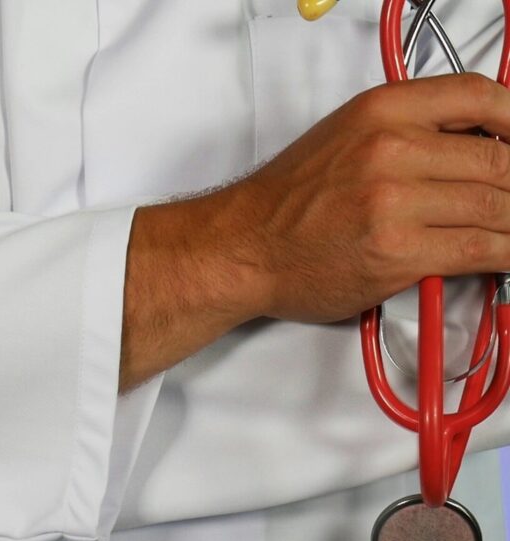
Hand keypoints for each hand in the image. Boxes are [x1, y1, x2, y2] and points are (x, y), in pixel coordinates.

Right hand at [227, 74, 509, 321]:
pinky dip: (504, 254)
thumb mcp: (344, 137)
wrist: (244, 246)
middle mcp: (390, 150)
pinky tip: (503, 255)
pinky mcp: (398, 253)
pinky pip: (480, 250)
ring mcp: (394, 203)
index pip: (479, 97)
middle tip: (507, 200)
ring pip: (497, 208)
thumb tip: (470, 144)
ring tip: (507, 230)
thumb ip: (407, 131)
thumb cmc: (286, 201)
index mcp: (380, 112)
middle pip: (499, 160)